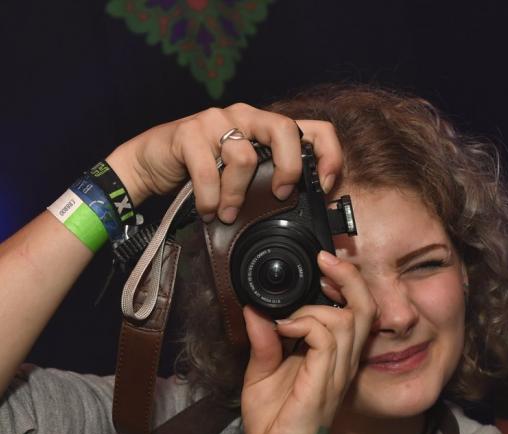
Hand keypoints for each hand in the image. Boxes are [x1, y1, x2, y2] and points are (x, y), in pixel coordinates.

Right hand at [104, 104, 341, 222]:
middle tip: (280, 195)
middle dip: (289, 169)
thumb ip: (268, 181)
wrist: (149, 163)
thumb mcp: (243, 177)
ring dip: (237, 196)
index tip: (326, 185)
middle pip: (285, 129)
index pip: (311, 128)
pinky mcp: (188, 132)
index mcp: (265, 128)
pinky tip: (207, 210)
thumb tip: (301, 209)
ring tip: (227, 213)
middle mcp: (244, 117)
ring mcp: (215, 121)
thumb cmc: (202, 171)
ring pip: (244, 158)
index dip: (328, 154)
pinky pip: (208, 172)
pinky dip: (210, 200)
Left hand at [240, 251, 377, 433]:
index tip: (322, 265)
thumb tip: (255, 310)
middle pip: (365, 308)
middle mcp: (342, 361)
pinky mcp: (325, 381)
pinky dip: (306, 324)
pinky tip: (286, 330)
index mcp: (333, 356)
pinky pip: (327, 338)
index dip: (346, 283)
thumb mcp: (261, 374)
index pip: (356, 311)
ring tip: (289, 319)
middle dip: (348, 277)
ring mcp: (337, 371)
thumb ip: (263, 342)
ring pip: (348, 319)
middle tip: (325, 261)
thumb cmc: (276, 424)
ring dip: (315, 307)